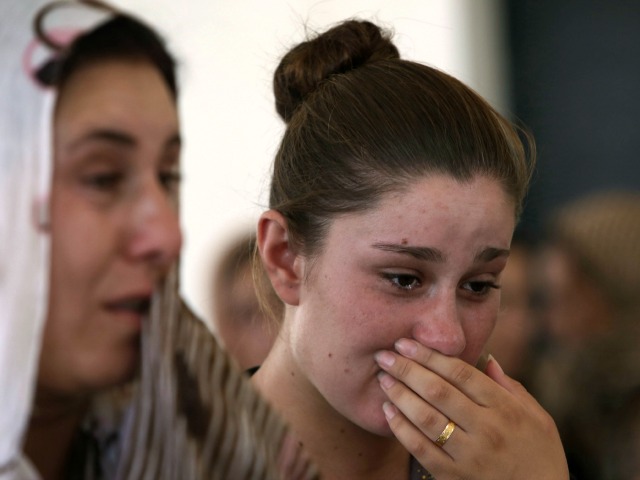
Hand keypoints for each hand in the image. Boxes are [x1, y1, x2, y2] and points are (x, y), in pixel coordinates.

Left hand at [374, 338, 568, 479]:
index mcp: (505, 408)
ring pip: (426, 418)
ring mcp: (469, 455)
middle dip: (407, 370)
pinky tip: (387, 412)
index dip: (429, 355)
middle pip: (438, 391)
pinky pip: (421, 450)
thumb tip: (487, 357)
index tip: (406, 343)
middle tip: (384, 355)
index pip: (460, 373)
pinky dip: (401, 429)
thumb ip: (510, 386)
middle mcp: (487, 429)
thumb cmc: (541, 454)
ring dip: (400, 395)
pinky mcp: (454, 477)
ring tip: (383, 379)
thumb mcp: (538, 416)